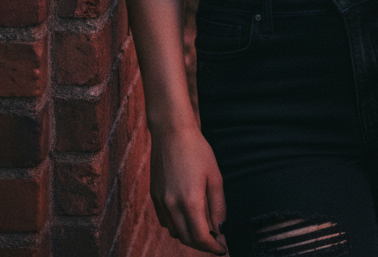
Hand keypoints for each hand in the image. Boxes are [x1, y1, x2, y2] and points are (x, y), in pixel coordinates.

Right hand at [149, 116, 227, 253]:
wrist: (172, 132)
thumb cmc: (197, 151)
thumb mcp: (215, 177)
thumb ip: (218, 206)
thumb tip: (220, 229)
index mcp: (190, 201)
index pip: (200, 238)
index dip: (213, 247)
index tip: (222, 249)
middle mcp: (172, 206)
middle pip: (186, 239)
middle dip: (202, 244)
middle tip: (215, 241)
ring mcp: (161, 202)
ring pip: (174, 231)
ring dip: (189, 235)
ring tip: (203, 228)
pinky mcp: (154, 196)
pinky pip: (165, 221)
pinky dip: (176, 225)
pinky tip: (186, 215)